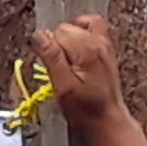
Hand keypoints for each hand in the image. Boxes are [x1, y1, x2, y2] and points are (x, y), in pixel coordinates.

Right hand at [28, 15, 124, 133]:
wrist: (107, 120)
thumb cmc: (86, 110)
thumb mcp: (63, 87)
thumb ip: (51, 58)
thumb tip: (39, 36)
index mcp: (86, 50)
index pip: (55, 33)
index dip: (45, 48)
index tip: (47, 64)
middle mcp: (98, 43)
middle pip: (65, 28)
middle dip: (56, 44)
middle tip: (57, 67)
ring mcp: (104, 44)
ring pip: (77, 25)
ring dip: (67, 38)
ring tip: (65, 58)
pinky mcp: (106, 48)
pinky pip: (92, 26)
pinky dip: (81, 32)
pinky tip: (75, 48)